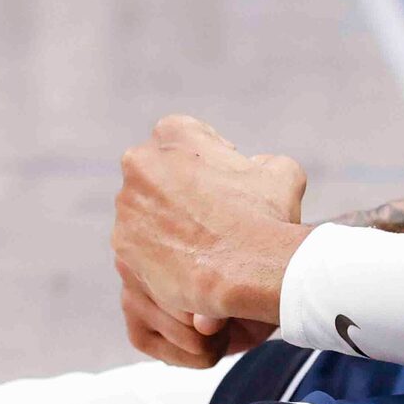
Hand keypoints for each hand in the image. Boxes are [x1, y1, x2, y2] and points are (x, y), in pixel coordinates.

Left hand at [114, 115, 308, 366]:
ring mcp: (126, 207)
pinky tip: (192, 267)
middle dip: (183, 193)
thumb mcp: (282, 172)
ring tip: (206, 247)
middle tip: (215, 216)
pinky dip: (163, 257)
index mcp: (174, 133)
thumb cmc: (266, 215)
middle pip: (161, 176)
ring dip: (170, 226)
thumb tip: (255, 169)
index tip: (227, 184)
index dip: (211, 162)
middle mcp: (139, 163)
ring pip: (148, 214)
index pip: (187, 139)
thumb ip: (261, 162)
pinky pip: (142, 249)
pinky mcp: (122, 246)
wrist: (246, 270)